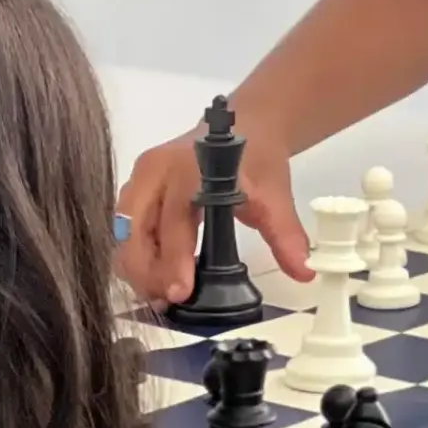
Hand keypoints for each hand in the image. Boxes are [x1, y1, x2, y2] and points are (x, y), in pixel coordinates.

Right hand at [115, 123, 312, 307]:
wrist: (247, 125)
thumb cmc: (257, 159)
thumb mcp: (275, 195)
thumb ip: (286, 234)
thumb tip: (304, 271)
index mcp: (189, 168)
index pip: (174, 223)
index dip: (174, 261)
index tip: (181, 293)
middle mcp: (156, 170)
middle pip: (136, 231)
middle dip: (149, 272)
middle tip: (169, 302)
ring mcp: (140, 177)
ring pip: (123, 233)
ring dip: (137, 267)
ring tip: (160, 295)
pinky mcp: (134, 186)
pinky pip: (124, 228)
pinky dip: (135, 255)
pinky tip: (154, 277)